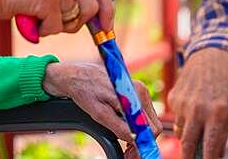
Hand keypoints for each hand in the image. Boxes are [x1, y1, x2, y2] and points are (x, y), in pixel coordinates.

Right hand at [0, 0, 113, 53]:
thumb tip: (97, 12)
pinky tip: (30, 20)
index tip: (106, 27)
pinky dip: (44, 30)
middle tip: (66, 28)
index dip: (107, 9)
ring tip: (39, 18)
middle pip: (92, 6)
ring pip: (76, 19)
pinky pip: (57, 26)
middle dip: (82, 23)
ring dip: (58, 26)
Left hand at [43, 61, 160, 158]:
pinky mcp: (135, 93)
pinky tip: (125, 133)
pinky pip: (142, 115)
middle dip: (142, 142)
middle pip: (152, 126)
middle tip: (127, 154)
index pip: (151, 128)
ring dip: (139, 136)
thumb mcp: (99, 114)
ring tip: (125, 147)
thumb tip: (136, 140)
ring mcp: (139, 91)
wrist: (75, 75)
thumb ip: (119, 127)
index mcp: (134, 94)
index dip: (143, 145)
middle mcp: (140, 91)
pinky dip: (136, 127)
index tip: (132, 155)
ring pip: (148, 122)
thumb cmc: (84, 91)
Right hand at [167, 47, 227, 158]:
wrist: (212, 57)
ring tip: (198, 124)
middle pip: (187, 144)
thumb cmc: (225, 86)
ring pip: (180, 132)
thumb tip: (214, 155)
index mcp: (217, 113)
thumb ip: (221, 134)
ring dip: (188, 136)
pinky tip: (192, 107)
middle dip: (188, 157)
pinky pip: (176, 118)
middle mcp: (197, 109)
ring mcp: (183, 103)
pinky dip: (183, 120)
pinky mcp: (173, 97)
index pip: (210, 147)